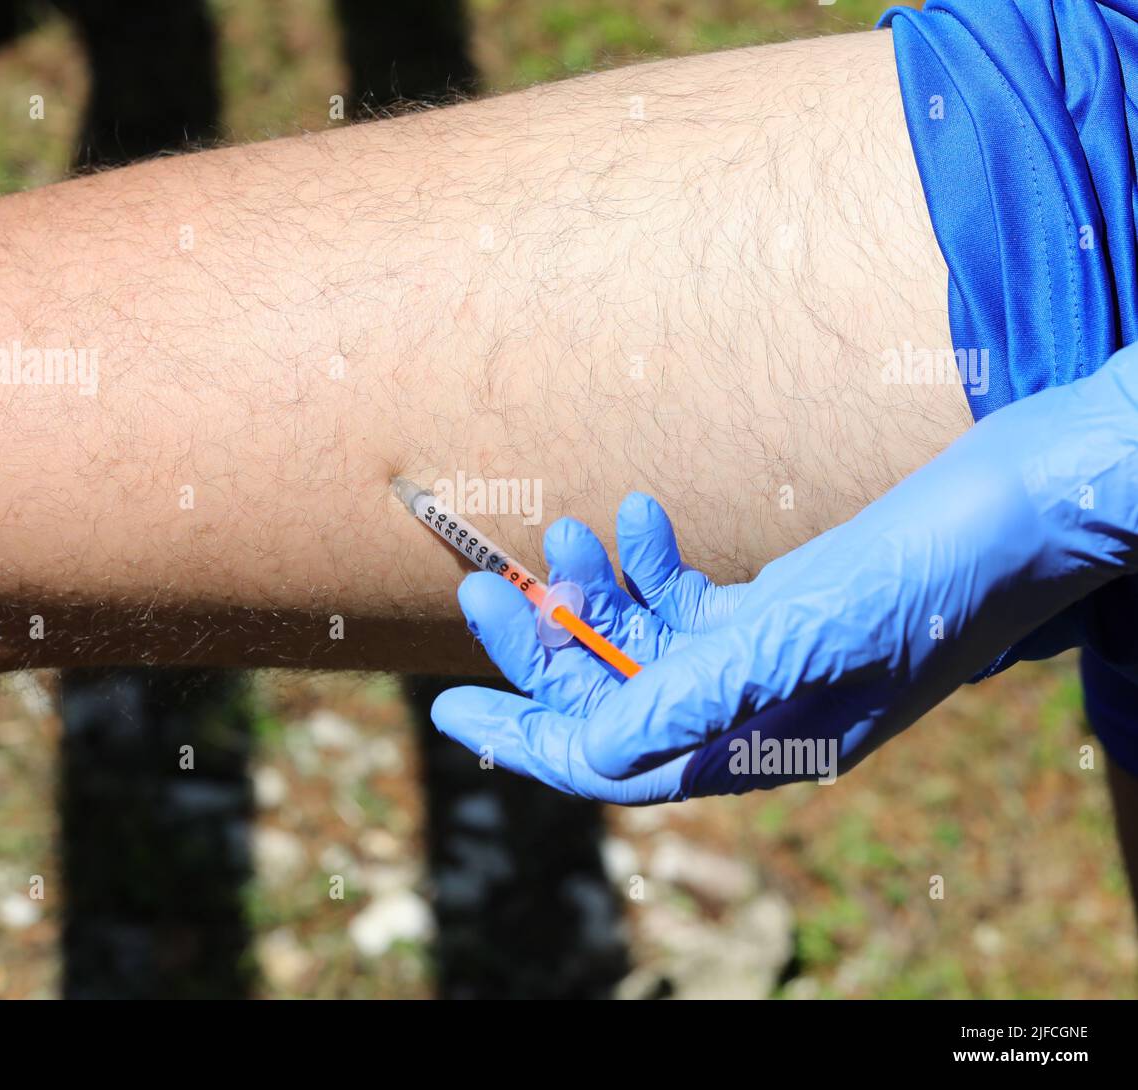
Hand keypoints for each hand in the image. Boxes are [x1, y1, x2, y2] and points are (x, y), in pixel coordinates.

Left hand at [431, 346, 1137, 801]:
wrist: (1013, 512)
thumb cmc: (914, 582)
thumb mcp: (790, 646)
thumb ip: (682, 702)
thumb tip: (583, 753)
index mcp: (755, 749)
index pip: (615, 763)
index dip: (529, 739)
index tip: (451, 708)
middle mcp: (750, 715)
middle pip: (615, 696)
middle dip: (547, 646)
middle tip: (483, 589)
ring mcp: (761, 661)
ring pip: (644, 642)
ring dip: (597, 592)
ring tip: (567, 533)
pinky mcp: (774, 609)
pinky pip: (687, 599)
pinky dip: (654, 561)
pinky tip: (642, 512)